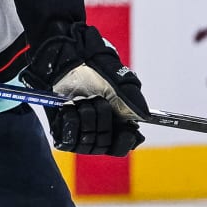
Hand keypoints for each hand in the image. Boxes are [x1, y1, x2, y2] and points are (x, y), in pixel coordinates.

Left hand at [24, 24, 148, 155]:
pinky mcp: (61, 130)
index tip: (126, 129)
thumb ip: (133, 99)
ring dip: (87, 117)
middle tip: (97, 101)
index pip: (121, 146)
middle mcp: (97, 131)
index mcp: (114, 123)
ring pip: (87, 143)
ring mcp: (79, 133)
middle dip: (103, 121)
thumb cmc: (94, 68)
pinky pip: (68, 139)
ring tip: (82, 101)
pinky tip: (70, 107)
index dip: (124, 141)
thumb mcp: (120, 81)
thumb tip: (145, 116)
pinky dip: (71, 120)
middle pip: (105, 144)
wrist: (68, 60)